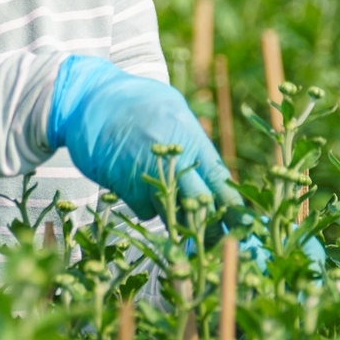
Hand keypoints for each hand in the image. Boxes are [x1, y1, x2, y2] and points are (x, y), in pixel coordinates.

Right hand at [47, 56, 238, 222]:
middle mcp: (169, 157)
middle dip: (211, 227)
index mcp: (189, 138)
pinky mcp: (122, 185)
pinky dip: (146, 203)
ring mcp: (144, 173)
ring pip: (170, 211)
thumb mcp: (175, 112)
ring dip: (175, 213)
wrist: (90, 98)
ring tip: (165, 195)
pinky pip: (144, 208)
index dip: (236, 210)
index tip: (248, 229)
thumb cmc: (138, 101)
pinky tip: (137, 180)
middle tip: (220, 241)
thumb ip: (194, 145)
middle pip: (198, 205)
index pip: (220, 181)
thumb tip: (217, 180)